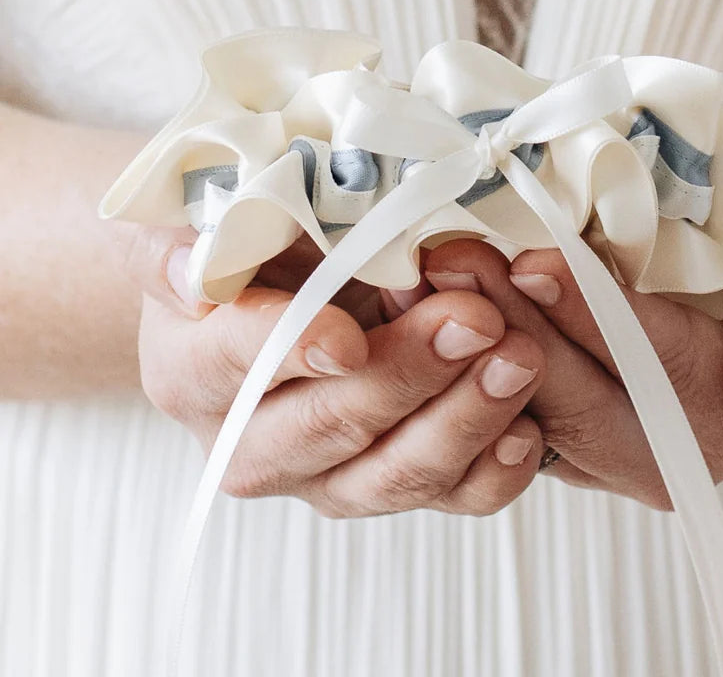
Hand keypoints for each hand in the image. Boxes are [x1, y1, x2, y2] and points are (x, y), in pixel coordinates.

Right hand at [118, 226, 545, 516]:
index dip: (293, 350)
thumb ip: (195, 244)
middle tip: (473, 320)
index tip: (347, 339)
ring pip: (392, 475)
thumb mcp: (211, 226)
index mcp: (194, 369)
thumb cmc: (250, 250)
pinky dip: (492, 473)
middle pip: (329, 427)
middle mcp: (255, 443)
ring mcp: (328, 475)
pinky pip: (447, 498)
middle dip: (407, 375)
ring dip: (462, 421)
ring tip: (517, 361)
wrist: (277, 296)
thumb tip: (194, 273)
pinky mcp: (392, 480)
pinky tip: (526, 431)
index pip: (236, 362)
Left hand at [416, 157, 722, 508]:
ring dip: (477, 344)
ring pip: (537, 410)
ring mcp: (622, 447)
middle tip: (453, 259)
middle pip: (582, 401)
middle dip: (513, 328)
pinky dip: (474, 357)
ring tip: (428, 276)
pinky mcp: (579, 429)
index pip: (660, 366)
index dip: (594, 314)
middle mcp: (682, 451)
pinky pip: (518, 406)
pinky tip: (434, 303)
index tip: (533, 257)